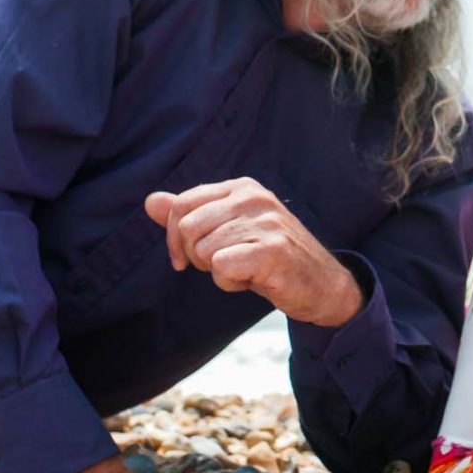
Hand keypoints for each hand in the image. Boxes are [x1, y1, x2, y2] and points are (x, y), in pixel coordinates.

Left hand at [146, 179, 362, 326]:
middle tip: (226, 264)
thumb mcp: (228, 231)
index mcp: (241, 187)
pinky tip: (254, 280)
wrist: (322, 285)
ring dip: (218, 272)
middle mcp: (254, 197)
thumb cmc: (271, 257)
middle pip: (187, 229)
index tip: (185, 260)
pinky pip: (221, 267)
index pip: (180, 205)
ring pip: (203, 251)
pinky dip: (230, 282)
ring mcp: (266, 221)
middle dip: (196, 257)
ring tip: (247, 270)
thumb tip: (150, 201)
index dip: (173, 239)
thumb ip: (190, 214)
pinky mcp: (273, 250)